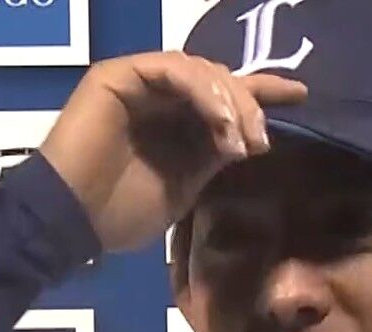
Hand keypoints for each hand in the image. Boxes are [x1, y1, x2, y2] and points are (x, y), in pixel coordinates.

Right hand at [40, 52, 307, 252]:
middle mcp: (160, 96)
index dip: (262, 92)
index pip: (225, 98)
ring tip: (241, 138)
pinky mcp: (120, 75)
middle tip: (261, 141)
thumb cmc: (120, 212)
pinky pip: (174, 70)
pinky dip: (203, 92)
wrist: (71, 221)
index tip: (300, 96)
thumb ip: (214, 155)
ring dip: (230, 101)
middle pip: (220, 81)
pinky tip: (220, 120)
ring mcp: (139, 82)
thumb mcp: (185, 185)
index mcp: (176, 121)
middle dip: (249, 106)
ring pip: (201, 71)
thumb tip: (252, 137)